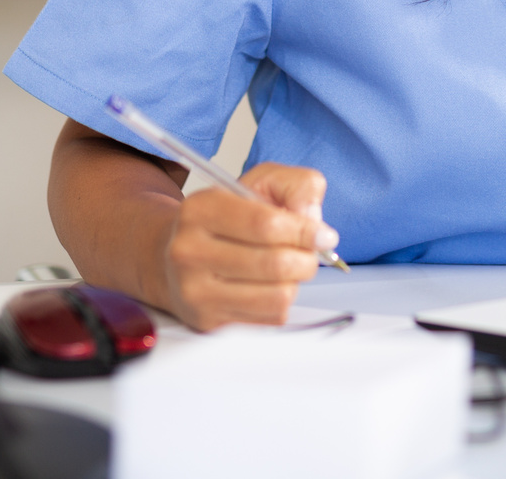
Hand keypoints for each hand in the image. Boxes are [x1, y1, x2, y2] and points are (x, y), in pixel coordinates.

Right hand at [159, 162, 338, 330]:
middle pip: (275, 263)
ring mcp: (195, 290)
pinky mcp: (208, 321)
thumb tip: (312, 217)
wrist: (180, 259)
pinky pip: (270, 318)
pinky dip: (281, 302)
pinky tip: (268, 287)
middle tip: (309, 254)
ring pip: (277, 296)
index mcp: (201, 209)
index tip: (324, 235)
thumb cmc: (228, 221)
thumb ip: (297, 185)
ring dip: (295, 283)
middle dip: (306, 259)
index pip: (266, 224)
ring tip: (288, 270)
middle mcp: (189, 250)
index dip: (305, 231)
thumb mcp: (260, 183)